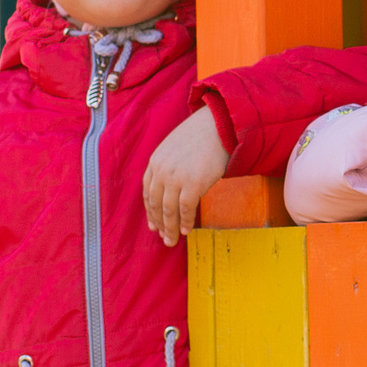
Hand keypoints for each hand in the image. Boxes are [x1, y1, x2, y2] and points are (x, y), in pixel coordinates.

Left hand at [142, 106, 231, 245]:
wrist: (219, 126)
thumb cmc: (202, 135)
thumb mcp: (175, 147)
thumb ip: (169, 164)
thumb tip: (174, 183)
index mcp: (155, 162)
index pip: (148, 192)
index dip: (150, 211)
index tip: (154, 224)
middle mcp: (161, 171)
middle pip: (156, 204)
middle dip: (159, 224)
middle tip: (163, 237)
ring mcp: (176, 178)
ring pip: (168, 210)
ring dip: (170, 228)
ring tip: (172, 240)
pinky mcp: (193, 184)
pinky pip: (185, 209)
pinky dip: (185, 222)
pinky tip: (187, 230)